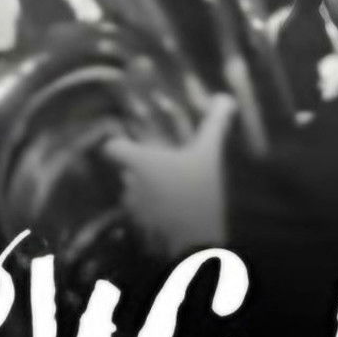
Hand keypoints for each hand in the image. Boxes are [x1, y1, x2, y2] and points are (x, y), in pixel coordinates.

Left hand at [103, 92, 235, 257]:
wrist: (197, 239)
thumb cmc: (198, 190)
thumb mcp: (209, 154)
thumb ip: (214, 125)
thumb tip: (225, 97)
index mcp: (140, 161)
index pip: (112, 148)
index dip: (119, 144)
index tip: (134, 143)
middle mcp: (130, 183)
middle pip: (126, 170)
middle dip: (141, 168)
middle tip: (165, 165)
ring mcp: (134, 206)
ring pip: (133, 191)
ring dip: (147, 189)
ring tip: (171, 188)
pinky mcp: (141, 226)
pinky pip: (142, 212)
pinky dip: (152, 208)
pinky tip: (173, 207)